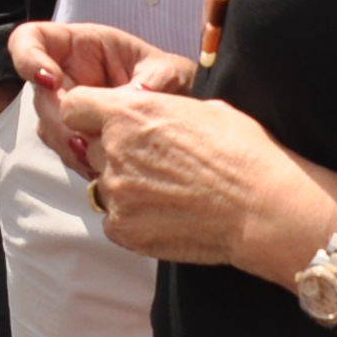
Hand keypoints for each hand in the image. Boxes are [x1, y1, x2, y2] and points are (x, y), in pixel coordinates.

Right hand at [7, 20, 196, 175]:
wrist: (182, 107)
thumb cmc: (171, 76)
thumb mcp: (168, 70)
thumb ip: (152, 80)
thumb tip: (130, 100)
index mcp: (80, 45)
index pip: (30, 40)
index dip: (29, 59)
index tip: (51, 81)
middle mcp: (66, 74)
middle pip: (38, 94)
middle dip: (57, 119)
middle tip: (82, 138)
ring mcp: (68, 107)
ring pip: (49, 126)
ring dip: (68, 145)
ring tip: (97, 158)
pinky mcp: (76, 135)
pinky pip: (65, 149)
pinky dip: (80, 161)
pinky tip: (102, 169)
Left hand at [60, 82, 335, 269]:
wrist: (263, 207)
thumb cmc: (242, 151)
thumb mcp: (201, 109)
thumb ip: (159, 110)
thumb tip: (150, 114)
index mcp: (129, 112)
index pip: (74, 106)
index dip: (87, 114)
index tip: (103, 123)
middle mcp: (114, 150)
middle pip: (91, 148)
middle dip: (113, 153)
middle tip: (154, 163)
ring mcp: (116, 193)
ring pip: (105, 186)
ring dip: (127, 187)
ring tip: (170, 192)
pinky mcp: (124, 230)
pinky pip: (115, 221)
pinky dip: (134, 219)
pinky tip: (169, 215)